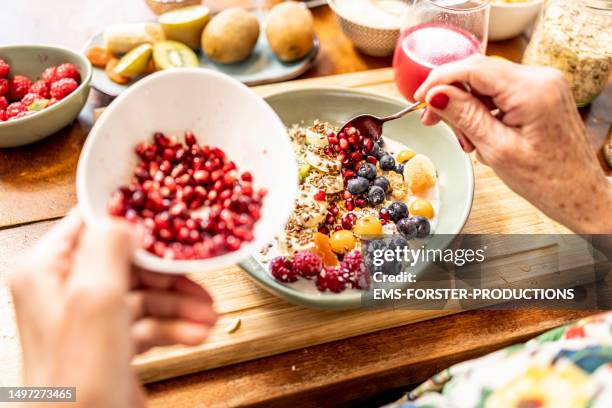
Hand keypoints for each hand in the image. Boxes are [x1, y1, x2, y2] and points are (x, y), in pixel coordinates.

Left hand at [9, 209, 216, 406]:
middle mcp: (67, 291)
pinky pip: (149, 324)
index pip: (93, 224)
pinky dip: (175, 327)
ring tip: (210, 315)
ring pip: (145, 295)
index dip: (134, 219)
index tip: (170, 218)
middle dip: (170, 275)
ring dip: (181, 303)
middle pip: (130, 262)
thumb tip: (127, 216)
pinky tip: (197, 334)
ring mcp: (91, 319)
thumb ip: (109, 247)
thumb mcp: (95, 299)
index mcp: (48, 271)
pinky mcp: (111, 344)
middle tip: (200, 278)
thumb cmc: (78, 381)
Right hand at [415, 55, 611, 232]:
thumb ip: (464, 115)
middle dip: (453, 98)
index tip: (419, 98)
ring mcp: (543, 84)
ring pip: (487, 84)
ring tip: (467, 141)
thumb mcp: (496, 148)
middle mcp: (540, 77)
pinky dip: (484, 111)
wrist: (578, 194)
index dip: (440, 80)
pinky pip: (501, 93)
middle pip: (479, 74)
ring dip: (467, 108)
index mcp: (531, 89)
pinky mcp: (541, 94)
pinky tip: (481, 134)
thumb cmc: (546, 180)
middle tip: (434, 123)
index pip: (473, 68)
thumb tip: (436, 95)